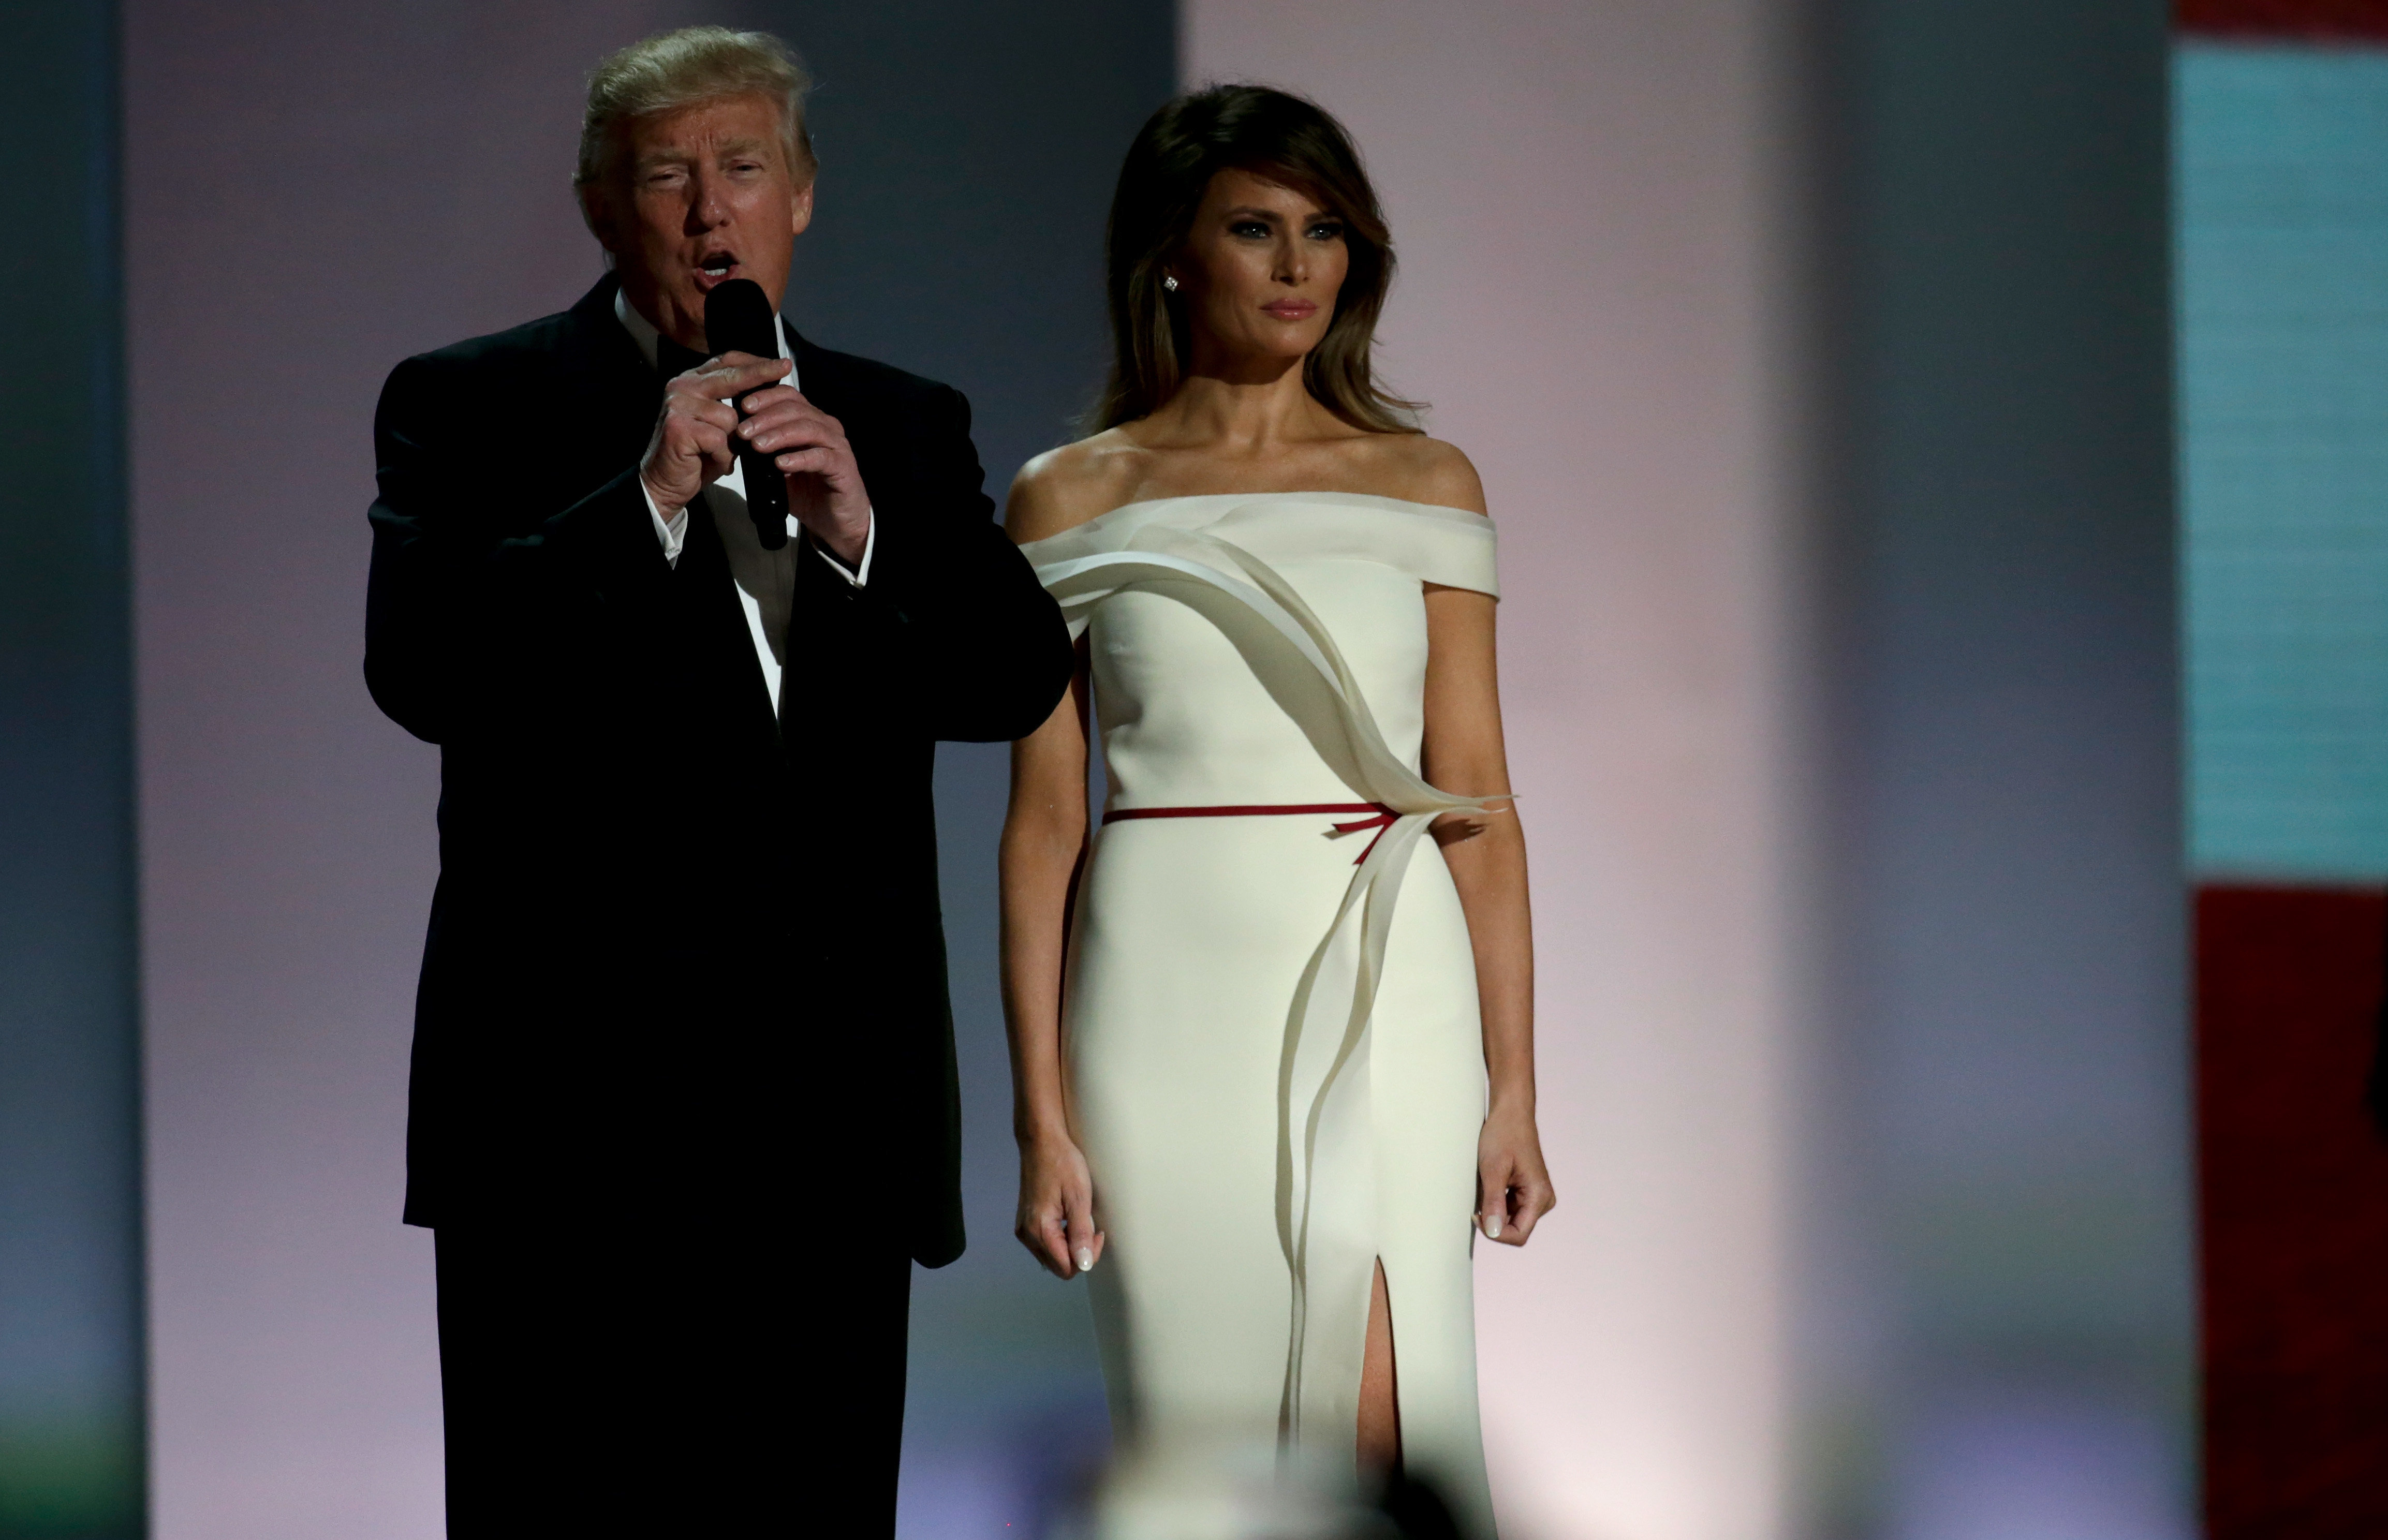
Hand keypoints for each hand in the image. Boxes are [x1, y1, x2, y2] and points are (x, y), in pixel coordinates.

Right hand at [639, 351, 790, 517]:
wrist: (665, 483)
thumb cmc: (697, 455)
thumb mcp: (719, 424)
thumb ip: (735, 404)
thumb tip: (771, 390)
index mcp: (691, 381)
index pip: (727, 362)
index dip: (756, 362)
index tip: (783, 363)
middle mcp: (681, 386)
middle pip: (731, 377)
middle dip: (762, 375)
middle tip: (787, 368)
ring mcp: (678, 404)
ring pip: (730, 417)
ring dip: (734, 442)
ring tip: (721, 453)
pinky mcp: (678, 426)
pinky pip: (719, 439)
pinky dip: (722, 456)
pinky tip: (712, 461)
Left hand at [730, 381, 871, 565]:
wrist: (835, 521)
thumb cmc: (807, 491)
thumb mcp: (778, 466)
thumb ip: (763, 449)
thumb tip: (736, 435)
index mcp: (810, 420)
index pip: (788, 396)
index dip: (765, 397)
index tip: (742, 406)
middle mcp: (826, 427)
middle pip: (796, 408)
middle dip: (766, 417)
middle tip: (743, 431)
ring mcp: (837, 446)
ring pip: (808, 428)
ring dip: (780, 434)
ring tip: (757, 445)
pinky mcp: (844, 467)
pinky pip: (821, 457)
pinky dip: (799, 458)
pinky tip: (780, 464)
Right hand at [1015, 1133, 1104, 1280]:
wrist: (1041, 1142)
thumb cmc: (1063, 1163)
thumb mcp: (1079, 1197)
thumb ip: (1081, 1233)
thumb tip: (1084, 1265)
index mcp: (1039, 1229)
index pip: (1067, 1268)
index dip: (1086, 1257)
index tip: (1096, 1232)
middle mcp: (1027, 1235)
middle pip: (1058, 1267)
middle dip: (1078, 1253)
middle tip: (1090, 1227)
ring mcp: (1024, 1229)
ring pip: (1052, 1257)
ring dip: (1070, 1246)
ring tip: (1079, 1220)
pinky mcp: (1025, 1223)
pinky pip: (1046, 1244)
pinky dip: (1060, 1239)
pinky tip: (1068, 1219)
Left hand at [1475, 1104, 1554, 1245]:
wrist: (1511, 1113)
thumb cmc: (1503, 1135)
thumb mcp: (1493, 1170)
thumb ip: (1494, 1203)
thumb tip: (1493, 1232)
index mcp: (1539, 1196)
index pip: (1519, 1235)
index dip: (1495, 1233)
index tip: (1476, 1215)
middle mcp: (1543, 1200)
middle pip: (1515, 1229)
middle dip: (1494, 1219)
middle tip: (1477, 1198)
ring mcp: (1536, 1196)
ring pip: (1510, 1219)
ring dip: (1493, 1209)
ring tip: (1485, 1185)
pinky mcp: (1527, 1191)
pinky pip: (1510, 1208)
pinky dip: (1495, 1201)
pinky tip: (1489, 1183)